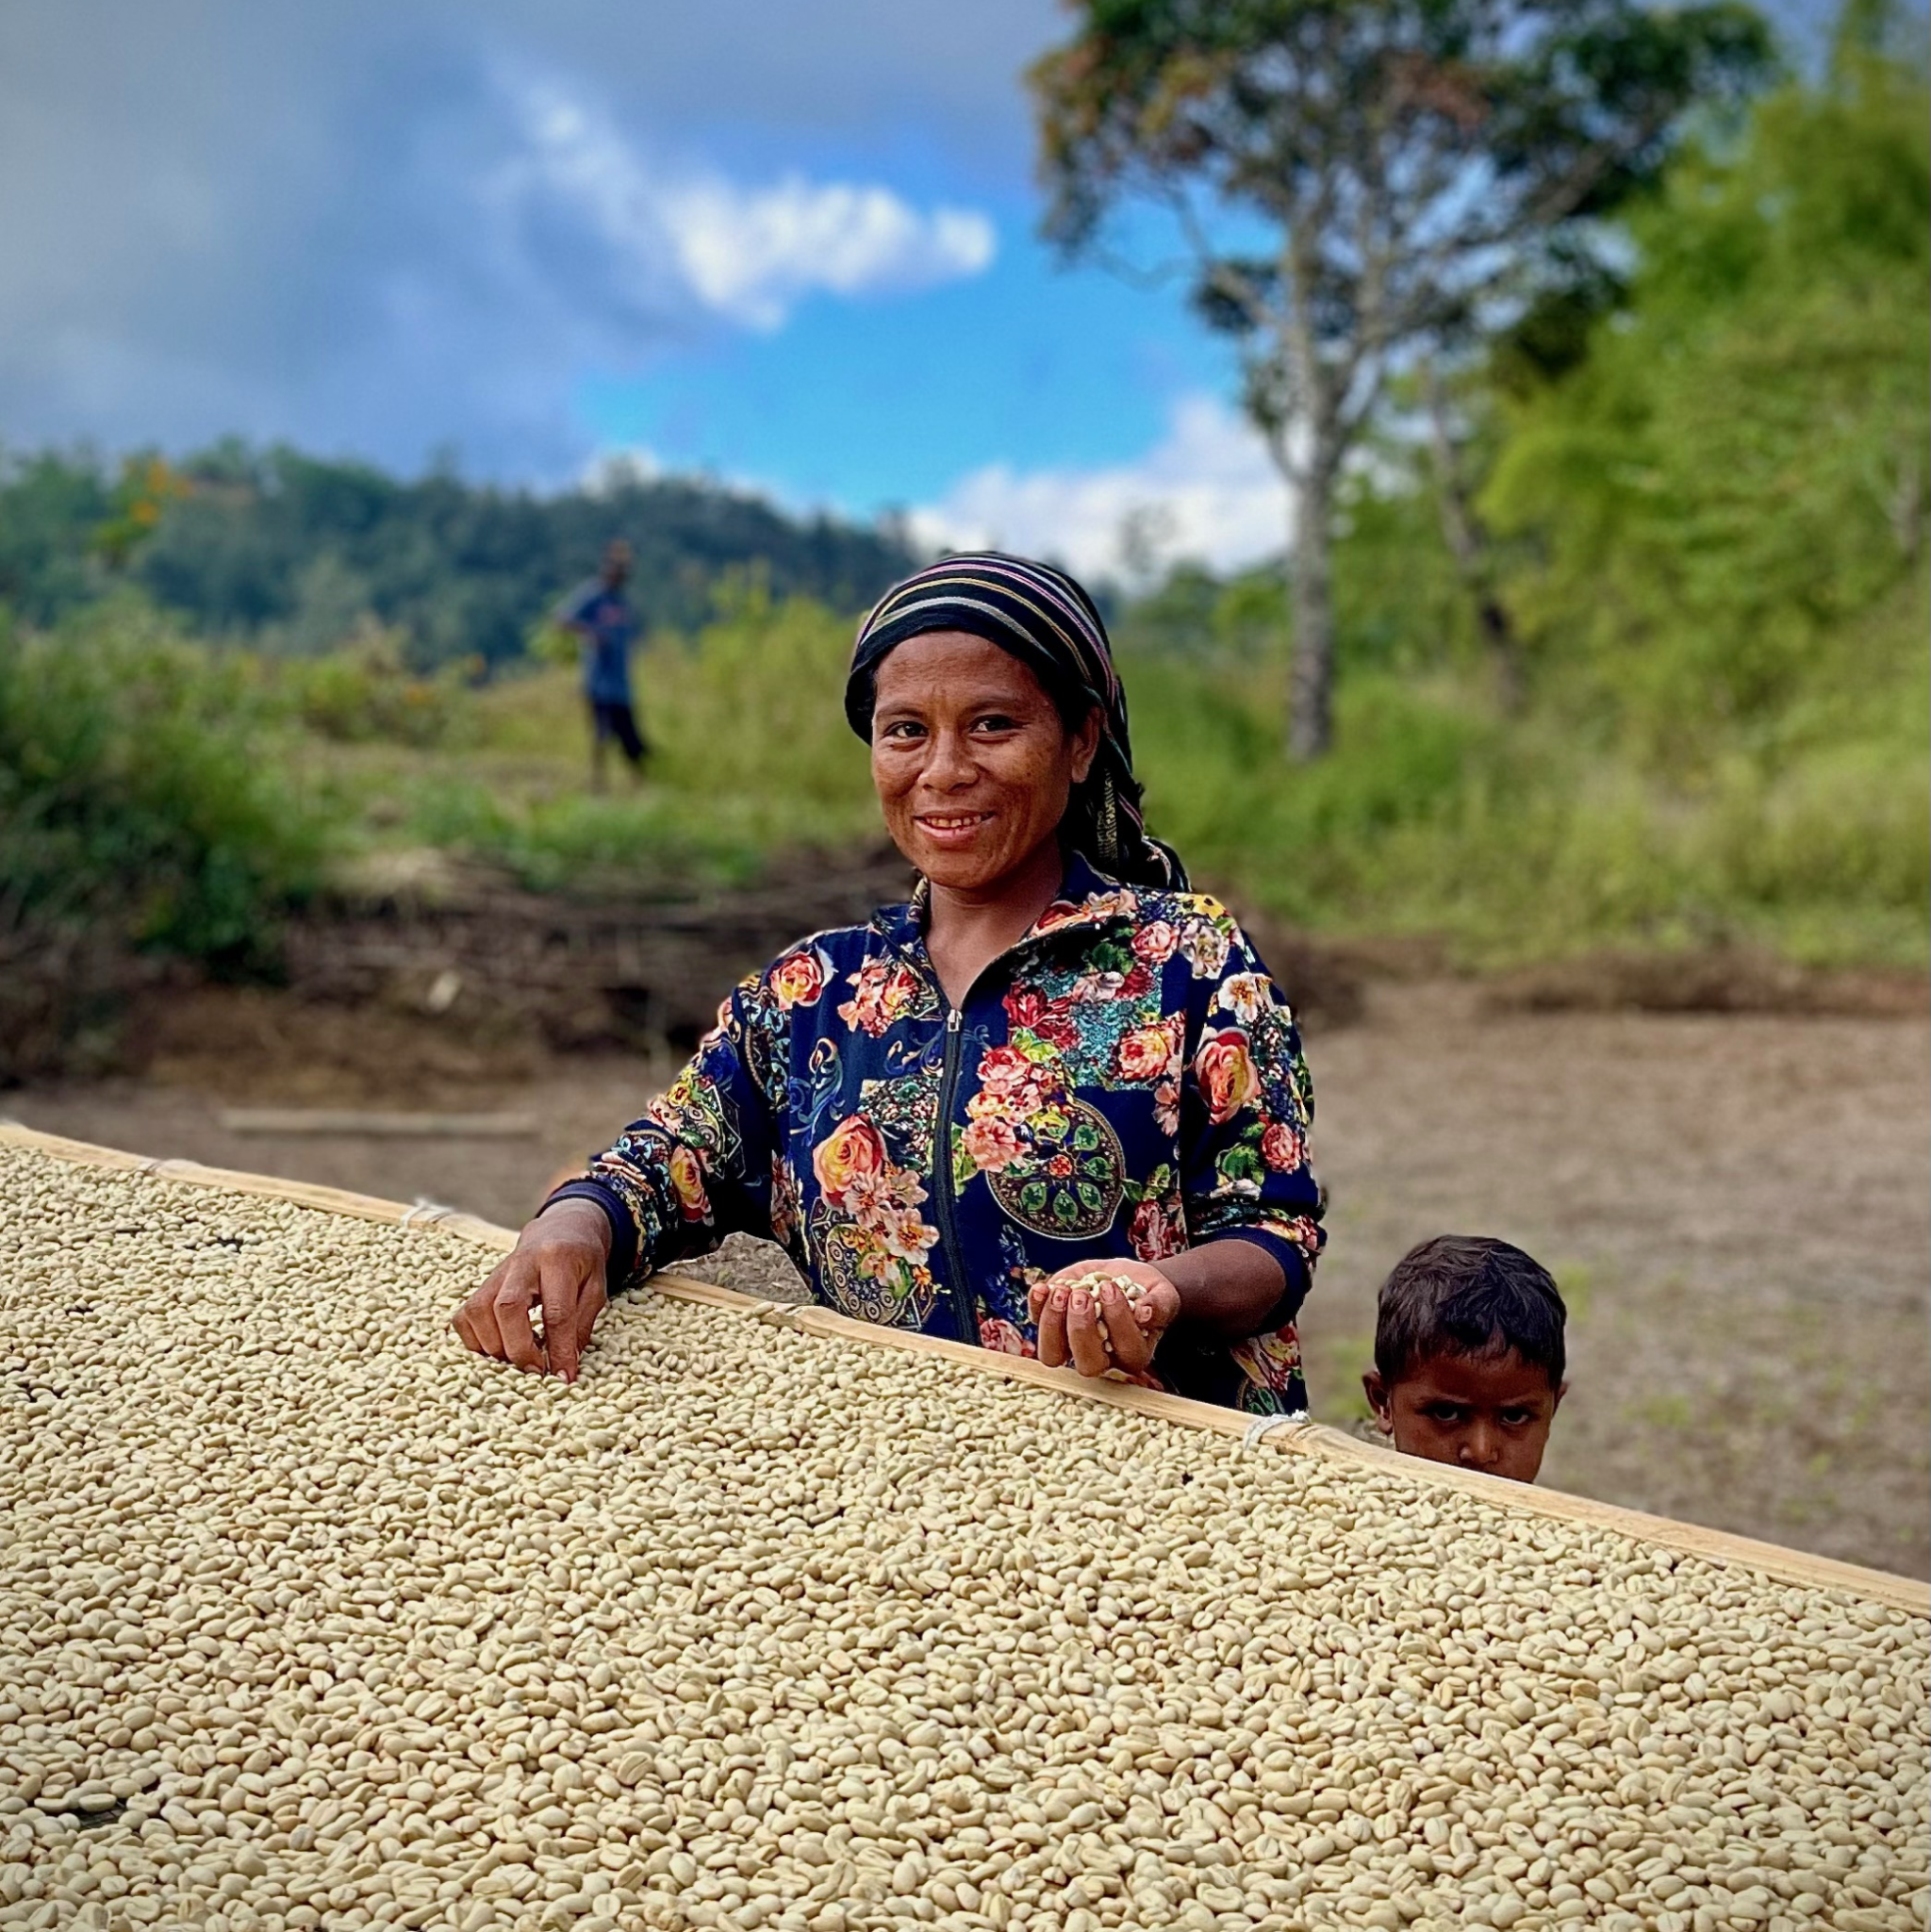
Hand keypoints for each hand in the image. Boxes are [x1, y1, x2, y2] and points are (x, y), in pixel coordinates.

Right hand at [452, 1199, 612, 1382]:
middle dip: (519, 1348)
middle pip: (507, 1308)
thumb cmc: (582, 1262)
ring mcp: (497, 1273)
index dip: (558, 1349)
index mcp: (558, 1259)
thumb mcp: (596, 1288)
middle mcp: (522, 1263)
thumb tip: (564, 1368)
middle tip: (536, 1371)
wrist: (560, 1231)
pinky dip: (476, 1341)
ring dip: (495, 1346)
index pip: (556, 1311)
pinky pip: (464, 1317)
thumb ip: (581, 1325)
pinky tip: (498, 1348)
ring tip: (518, 1359)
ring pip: (479, 1312)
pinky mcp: (481, 1284)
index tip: (563, 1377)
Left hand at [1028, 1260, 1178, 1381]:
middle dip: (1082, 1328)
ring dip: (1052, 1324)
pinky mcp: (1053, 1327)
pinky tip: (1043, 1287)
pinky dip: (1035, 1306)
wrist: (1126, 1279)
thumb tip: (1145, 1314)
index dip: (1117, 1321)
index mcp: (1133, 1354)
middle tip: (1083, 1295)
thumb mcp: (1162, 1293)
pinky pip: (1036, 1325)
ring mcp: (1073, 1346)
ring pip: (1053, 1356)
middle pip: (1088, 1364)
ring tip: (1062, 1292)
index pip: (1127, 1351)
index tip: (1111, 1288)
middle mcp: (1102, 1358)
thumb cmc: (1146, 1292)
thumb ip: (1159, 1304)